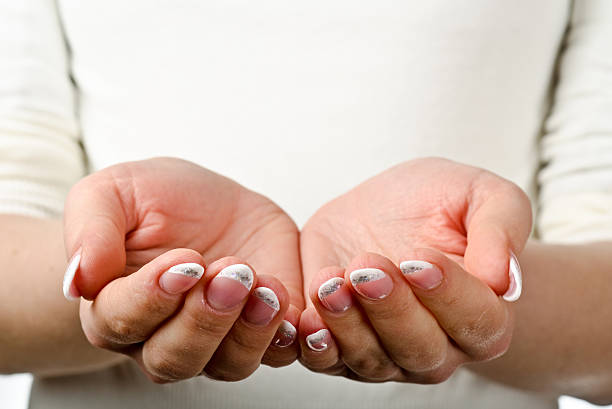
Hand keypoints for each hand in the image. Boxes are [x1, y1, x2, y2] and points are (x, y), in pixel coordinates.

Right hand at [63, 157, 301, 381]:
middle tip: (230, 272)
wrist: (208, 203)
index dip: (154, 296)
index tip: (186, 261)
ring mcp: (216, 340)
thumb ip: (90, 232)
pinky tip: (293, 303)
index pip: (123, 320)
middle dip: (205, 319)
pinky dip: (287, 336)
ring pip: (227, 364)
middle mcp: (161, 337)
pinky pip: (276, 353)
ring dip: (249, 330)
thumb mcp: (112, 194)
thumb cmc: (154, 201)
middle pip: (174, 357)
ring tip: (266, 285)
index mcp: (116, 307)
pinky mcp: (262, 330)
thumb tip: (78, 281)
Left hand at [298, 157, 531, 381]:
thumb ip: (501, 230)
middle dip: (391, 309)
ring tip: (329, 283)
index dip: (448, 294)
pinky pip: (328, 360)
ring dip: (348, 325)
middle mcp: (438, 346)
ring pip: (371, 358)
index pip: (477, 321)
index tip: (419, 258)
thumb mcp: (483, 195)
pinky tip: (305, 318)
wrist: (388, 208)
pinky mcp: (342, 344)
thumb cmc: (441, 203)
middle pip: (420, 348)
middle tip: (367, 269)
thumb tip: (503, 279)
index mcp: (483, 315)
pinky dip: (316, 346)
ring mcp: (387, 352)